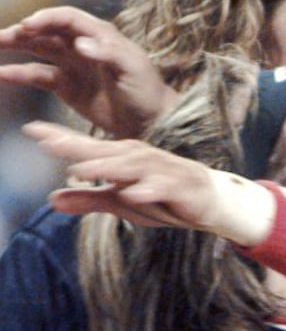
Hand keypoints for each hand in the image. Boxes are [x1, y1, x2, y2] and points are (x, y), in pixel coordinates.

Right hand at [0, 7, 179, 136]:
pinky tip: (3, 74)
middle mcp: (83, 46)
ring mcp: (73, 66)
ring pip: (39, 49)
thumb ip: (109, 54)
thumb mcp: (134, 70)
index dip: (46, 18)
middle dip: (24, 30)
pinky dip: (20, 74)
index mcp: (101, 36)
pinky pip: (39, 76)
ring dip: (17, 45)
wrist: (151, 122)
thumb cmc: (147, 92)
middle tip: (2, 36)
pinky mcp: (66, 86)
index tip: (28, 25)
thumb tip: (81, 44)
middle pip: (48, 30)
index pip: (68, 18)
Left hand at [23, 120, 228, 226]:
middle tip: (48, 142)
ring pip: (130, 167)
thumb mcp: (120, 200)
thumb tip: (51, 199)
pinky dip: (146, 190)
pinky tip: (131, 194)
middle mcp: (138, 158)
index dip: (60, 139)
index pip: (86, 146)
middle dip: (77, 147)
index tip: (31, 130)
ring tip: (81, 169)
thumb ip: (89, 198)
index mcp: (122, 157)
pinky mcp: (178, 186)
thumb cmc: (162, 196)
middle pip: (104, 151)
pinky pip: (160, 188)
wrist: (209, 199)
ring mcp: (159, 170)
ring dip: (106, 168)